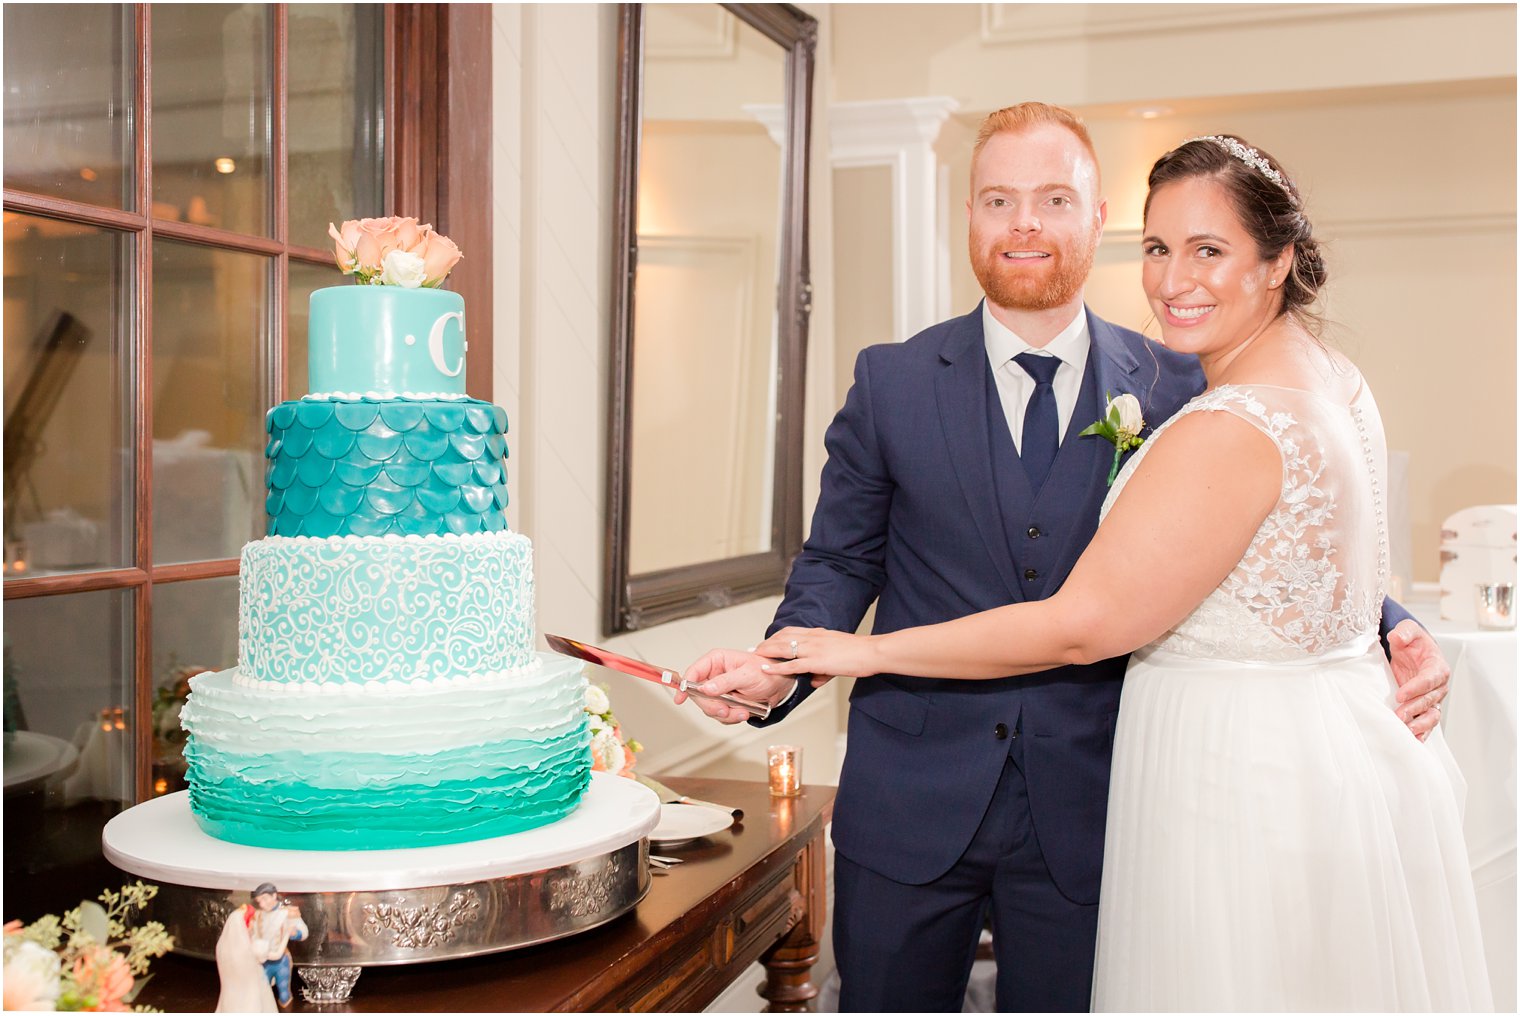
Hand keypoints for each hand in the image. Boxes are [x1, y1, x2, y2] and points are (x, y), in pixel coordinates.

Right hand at [675, 648, 796, 724]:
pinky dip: (731, 717)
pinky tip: (744, 712)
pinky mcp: (725, 702)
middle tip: (726, 710)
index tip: (680, 698)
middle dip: (712, 706)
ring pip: (709, 707)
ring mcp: (718, 690)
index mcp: (716, 661)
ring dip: (726, 713)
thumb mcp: (747, 675)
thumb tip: (706, 688)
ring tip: (743, 711)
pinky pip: (720, 715)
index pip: (693, 672)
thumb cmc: (766, 671)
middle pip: (699, 695)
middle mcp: (714, 675)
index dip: (685, 685)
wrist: (780, 684)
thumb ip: (726, 682)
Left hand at [754, 626, 882, 679]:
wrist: (871, 652)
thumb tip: (814, 680)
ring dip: (767, 652)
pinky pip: (791, 665)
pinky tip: (767, 669)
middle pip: (782, 637)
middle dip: (767, 643)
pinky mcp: (816, 662)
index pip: (791, 631)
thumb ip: (823, 669)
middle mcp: (813, 638)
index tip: (767, 641)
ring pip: (783, 648)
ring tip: (756, 657)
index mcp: (818, 633)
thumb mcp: (838, 656)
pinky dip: (777, 667)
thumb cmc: (859, 653)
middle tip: (755, 649)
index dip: (776, 636)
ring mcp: (813, 649)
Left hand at [1388, 620, 1449, 740]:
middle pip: (1430, 700)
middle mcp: (1439, 686)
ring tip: (1405, 730)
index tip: (1401, 694)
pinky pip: (1427, 723)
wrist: (1412, 652)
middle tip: (1399, 715)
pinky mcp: (1424, 707)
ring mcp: (1433, 698)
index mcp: (1437, 667)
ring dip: (1419, 724)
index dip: (1416, 688)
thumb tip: (1397, 637)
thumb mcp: (1407, 631)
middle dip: (1415, 709)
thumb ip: (1404, 632)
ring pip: (1431, 715)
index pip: (1429, 680)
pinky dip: (1422, 732)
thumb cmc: (1412, 642)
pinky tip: (1413, 740)